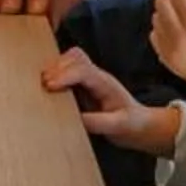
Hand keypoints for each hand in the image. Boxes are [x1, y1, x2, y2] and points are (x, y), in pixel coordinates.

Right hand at [41, 48, 184, 153]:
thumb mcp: (118, 127)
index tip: (49, 86)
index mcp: (105, 84)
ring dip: (55, 68)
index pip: (83, 70)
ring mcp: (91, 79)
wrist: (141, 126)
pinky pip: (68, 70)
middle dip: (57, 68)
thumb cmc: (132, 126)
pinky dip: (56, 74)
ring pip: (70, 59)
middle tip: (43, 85)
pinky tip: (49, 87)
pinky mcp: (84, 85)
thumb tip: (76, 118)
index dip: (64, 75)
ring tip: (44, 84)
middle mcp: (97, 77)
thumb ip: (99, 123)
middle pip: (75, 57)